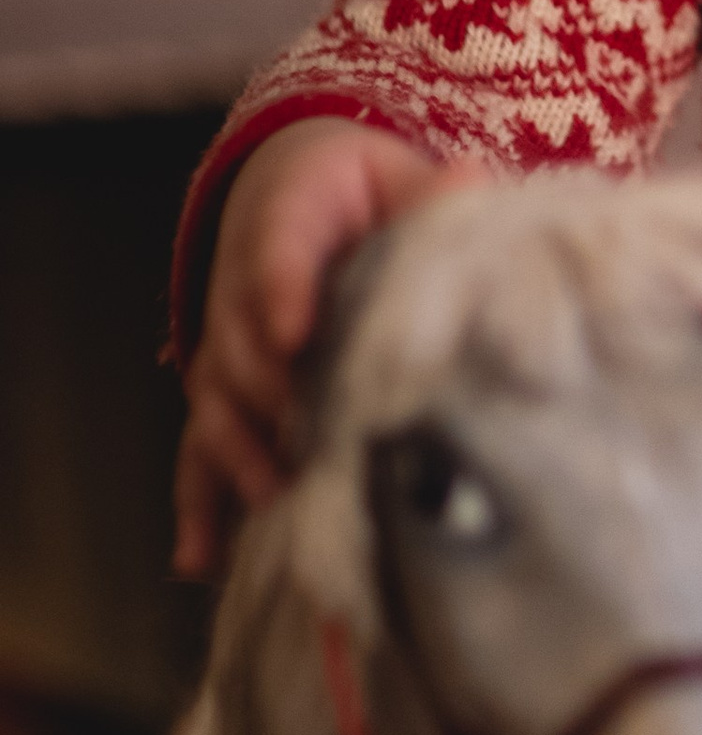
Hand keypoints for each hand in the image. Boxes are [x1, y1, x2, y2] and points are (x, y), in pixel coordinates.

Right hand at [174, 119, 461, 576]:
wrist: (295, 196)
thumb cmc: (357, 192)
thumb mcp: (392, 175)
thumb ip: (428, 190)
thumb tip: (469, 183)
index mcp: (285, 217)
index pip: (275, 250)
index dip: (282, 290)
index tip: (295, 332)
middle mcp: (239, 291)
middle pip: (243, 346)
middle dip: (276, 396)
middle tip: (317, 438)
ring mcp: (228, 351)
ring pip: (220, 407)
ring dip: (244, 456)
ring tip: (277, 497)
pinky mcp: (225, 399)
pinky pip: (201, 454)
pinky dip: (200, 507)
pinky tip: (202, 559)